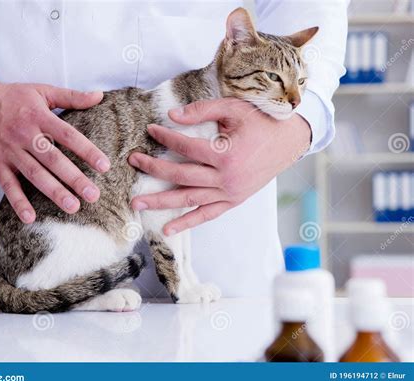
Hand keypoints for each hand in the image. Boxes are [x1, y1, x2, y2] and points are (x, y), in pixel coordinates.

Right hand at [0, 73, 109, 222]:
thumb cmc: (11, 97)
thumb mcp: (42, 91)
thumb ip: (72, 96)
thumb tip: (100, 95)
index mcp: (39, 117)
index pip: (68, 136)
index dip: (87, 151)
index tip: (104, 166)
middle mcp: (26, 135)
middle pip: (54, 160)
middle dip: (74, 178)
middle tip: (93, 195)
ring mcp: (10, 151)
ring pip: (34, 174)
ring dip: (54, 192)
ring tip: (73, 207)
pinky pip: (8, 185)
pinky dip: (18, 202)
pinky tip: (30, 217)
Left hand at [128, 98, 310, 235]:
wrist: (290, 141)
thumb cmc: (262, 122)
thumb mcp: (234, 109)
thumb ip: (203, 111)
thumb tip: (172, 115)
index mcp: (225, 154)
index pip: (185, 147)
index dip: (165, 137)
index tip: (150, 129)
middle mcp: (225, 178)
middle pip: (181, 175)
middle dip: (153, 169)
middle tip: (132, 162)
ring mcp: (229, 193)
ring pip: (189, 200)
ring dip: (162, 202)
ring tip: (137, 205)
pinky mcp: (233, 201)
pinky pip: (207, 215)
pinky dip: (187, 223)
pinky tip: (168, 229)